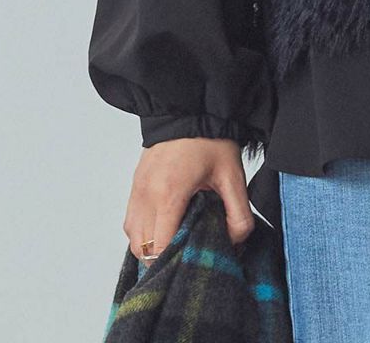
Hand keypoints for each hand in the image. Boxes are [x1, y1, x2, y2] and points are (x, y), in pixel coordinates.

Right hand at [124, 137, 254, 265]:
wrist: (191, 108)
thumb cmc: (211, 141)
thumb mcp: (233, 176)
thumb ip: (239, 214)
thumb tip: (235, 242)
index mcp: (168, 195)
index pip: (159, 248)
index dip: (174, 260)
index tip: (192, 260)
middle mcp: (146, 195)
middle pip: (142, 249)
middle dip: (163, 258)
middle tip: (186, 254)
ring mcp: (136, 190)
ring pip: (133, 238)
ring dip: (150, 247)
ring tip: (176, 242)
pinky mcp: (134, 185)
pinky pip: (130, 222)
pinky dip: (143, 232)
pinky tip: (164, 226)